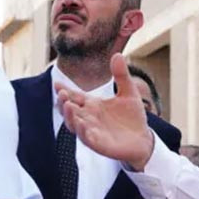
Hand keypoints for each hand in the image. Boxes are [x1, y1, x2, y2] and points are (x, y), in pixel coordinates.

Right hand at [58, 54, 155, 169]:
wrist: (143, 139)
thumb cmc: (132, 117)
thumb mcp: (129, 93)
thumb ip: (121, 75)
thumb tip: (117, 55)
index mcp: (92, 105)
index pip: (75, 96)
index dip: (64, 90)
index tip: (56, 82)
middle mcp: (88, 117)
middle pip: (69, 109)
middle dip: (63, 102)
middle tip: (62, 93)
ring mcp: (91, 131)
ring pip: (74, 124)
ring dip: (69, 115)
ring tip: (67, 105)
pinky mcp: (98, 144)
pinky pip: (86, 138)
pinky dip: (82, 131)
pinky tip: (82, 124)